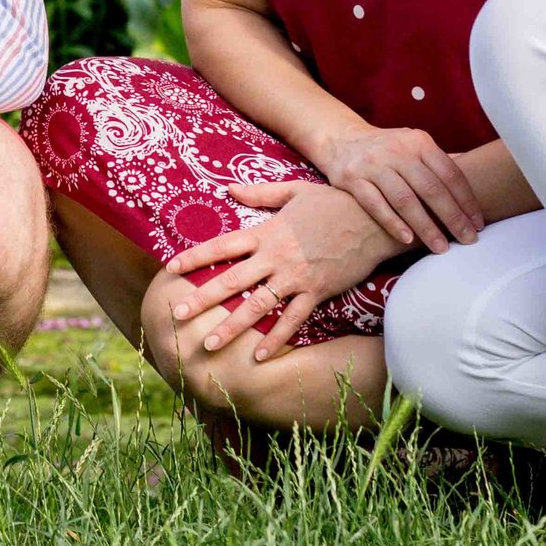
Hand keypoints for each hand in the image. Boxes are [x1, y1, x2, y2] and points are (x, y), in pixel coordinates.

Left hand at [161, 182, 397, 361]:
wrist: (375, 220)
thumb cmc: (335, 202)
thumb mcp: (295, 190)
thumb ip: (260, 193)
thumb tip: (228, 189)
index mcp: (267, 231)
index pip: (222, 246)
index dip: (194, 257)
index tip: (170, 268)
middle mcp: (276, 257)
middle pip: (231, 281)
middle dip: (201, 299)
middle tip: (175, 314)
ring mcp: (296, 277)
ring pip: (257, 306)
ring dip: (231, 327)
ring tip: (208, 343)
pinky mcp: (317, 292)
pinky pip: (292, 320)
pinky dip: (275, 339)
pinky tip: (258, 356)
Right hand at [311, 126, 480, 254]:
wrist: (340, 139)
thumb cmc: (387, 149)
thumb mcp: (414, 145)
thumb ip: (439, 162)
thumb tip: (481, 175)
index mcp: (418, 142)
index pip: (449, 174)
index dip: (466, 200)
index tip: (478, 224)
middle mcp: (397, 151)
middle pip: (430, 188)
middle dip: (453, 217)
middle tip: (468, 240)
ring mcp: (373, 164)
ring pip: (404, 199)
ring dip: (425, 226)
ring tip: (440, 247)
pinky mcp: (352, 179)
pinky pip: (375, 204)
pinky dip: (392, 223)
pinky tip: (407, 239)